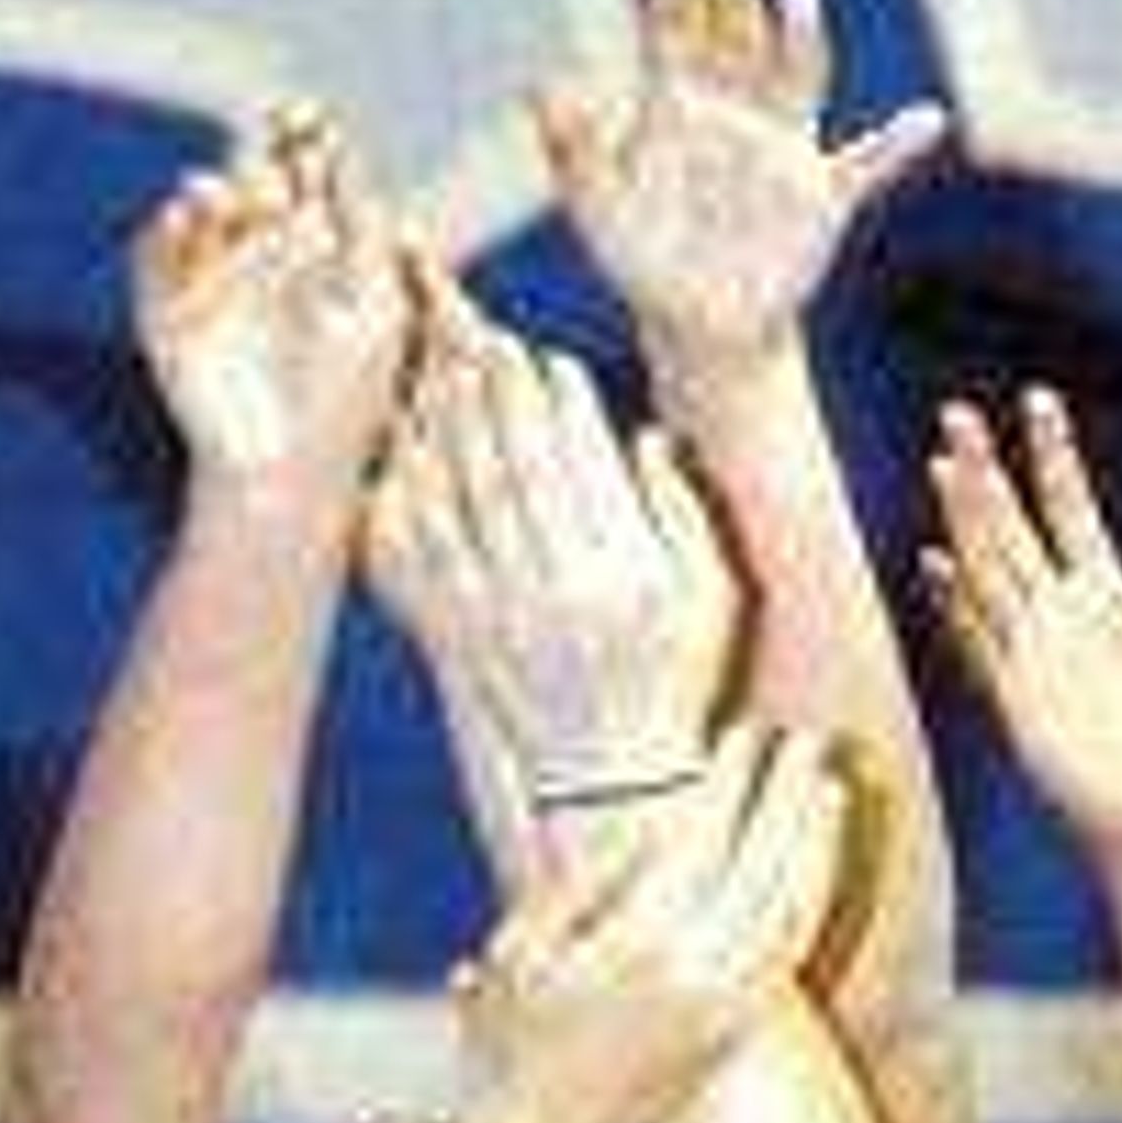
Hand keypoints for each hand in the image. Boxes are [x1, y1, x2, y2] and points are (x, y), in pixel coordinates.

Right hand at [133, 105, 410, 502]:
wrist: (286, 471)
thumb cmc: (350, 396)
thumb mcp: (374, 305)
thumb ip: (364, 231)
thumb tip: (348, 154)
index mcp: (319, 241)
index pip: (308, 170)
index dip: (307, 136)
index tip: (308, 116)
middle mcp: (262, 248)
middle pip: (255, 178)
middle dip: (260, 160)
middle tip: (271, 156)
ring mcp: (212, 276)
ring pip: (205, 209)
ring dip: (213, 191)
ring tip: (223, 189)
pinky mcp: (165, 309)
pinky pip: (155, 255)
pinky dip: (164, 230)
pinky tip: (185, 212)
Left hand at [364, 316, 741, 809]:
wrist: (611, 781)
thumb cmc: (675, 676)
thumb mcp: (713, 598)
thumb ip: (685, 513)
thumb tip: (647, 437)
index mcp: (624, 577)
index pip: (584, 464)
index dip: (563, 405)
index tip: (550, 359)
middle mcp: (559, 592)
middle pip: (519, 467)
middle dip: (502, 396)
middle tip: (488, 341)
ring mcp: (502, 616)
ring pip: (467, 497)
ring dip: (454, 428)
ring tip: (446, 373)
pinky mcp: (462, 633)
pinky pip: (427, 549)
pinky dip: (414, 493)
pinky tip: (408, 451)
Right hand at [458, 725, 844, 1122]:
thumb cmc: (512, 1042)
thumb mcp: (519, 951)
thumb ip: (583, 882)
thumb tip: (655, 826)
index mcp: (636, 952)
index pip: (705, 843)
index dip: (730, 783)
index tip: (744, 733)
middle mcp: (696, 981)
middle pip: (765, 869)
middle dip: (789, 797)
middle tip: (807, 738)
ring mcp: (725, 1013)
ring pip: (794, 914)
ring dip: (817, 846)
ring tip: (832, 785)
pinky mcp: (737, 1035)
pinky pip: (793, 955)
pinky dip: (814, 900)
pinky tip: (820, 864)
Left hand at [537, 0, 944, 373]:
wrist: (696, 324)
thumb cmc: (641, 258)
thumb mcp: (596, 207)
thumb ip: (572, 151)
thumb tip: (540, 88)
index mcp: (680, 107)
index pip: (677, 33)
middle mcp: (736, 113)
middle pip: (737, 40)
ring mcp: (782, 149)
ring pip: (796, 78)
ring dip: (797, 37)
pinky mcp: (819, 196)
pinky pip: (864, 165)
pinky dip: (896, 144)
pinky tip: (927, 119)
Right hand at [921, 392, 1121, 855]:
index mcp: (1103, 589)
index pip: (1068, 504)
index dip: (1052, 453)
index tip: (1037, 398)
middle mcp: (1058, 609)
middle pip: (1012, 525)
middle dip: (986, 472)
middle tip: (957, 413)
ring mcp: (1030, 648)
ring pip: (988, 568)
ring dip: (965, 519)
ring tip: (944, 465)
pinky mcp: (1012, 693)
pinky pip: (975, 640)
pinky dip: (954, 603)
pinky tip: (933, 563)